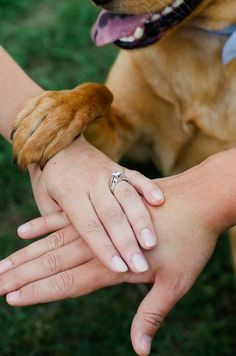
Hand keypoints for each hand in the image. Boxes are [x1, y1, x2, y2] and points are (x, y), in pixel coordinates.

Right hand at [0, 153, 230, 354]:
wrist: (199, 197)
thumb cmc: (192, 241)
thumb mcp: (177, 283)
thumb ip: (152, 314)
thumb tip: (140, 351)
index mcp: (115, 263)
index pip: (69, 281)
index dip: (40, 291)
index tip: (12, 298)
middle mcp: (100, 242)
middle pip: (53, 261)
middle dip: (23, 274)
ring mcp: (100, 222)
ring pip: (54, 241)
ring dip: (27, 253)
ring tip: (5, 262)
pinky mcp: (104, 207)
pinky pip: (67, 218)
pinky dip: (44, 225)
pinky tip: (26, 230)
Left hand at [26, 136, 163, 273]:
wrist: (58, 143)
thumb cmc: (50, 181)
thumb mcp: (44, 201)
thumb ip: (58, 223)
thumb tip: (72, 251)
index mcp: (69, 193)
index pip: (89, 225)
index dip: (104, 247)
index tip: (119, 268)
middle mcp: (91, 183)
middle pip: (112, 214)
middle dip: (127, 242)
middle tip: (140, 265)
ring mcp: (107, 173)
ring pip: (127, 196)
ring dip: (141, 220)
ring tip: (152, 243)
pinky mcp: (119, 168)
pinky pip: (136, 176)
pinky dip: (148, 187)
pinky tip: (160, 201)